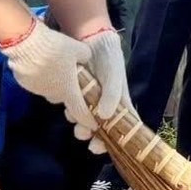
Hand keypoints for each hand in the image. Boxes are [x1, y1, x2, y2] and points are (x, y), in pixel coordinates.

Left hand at [71, 27, 128, 153]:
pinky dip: (70, 111)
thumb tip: (104, 116)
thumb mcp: (114, 75)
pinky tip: (66, 106)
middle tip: (84, 137)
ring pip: (86, 121)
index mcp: (121, 105)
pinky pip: (74, 109)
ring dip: (79, 124)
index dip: (117, 142)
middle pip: (102, 130)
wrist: (91, 41)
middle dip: (93, 137)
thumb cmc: (109, 59)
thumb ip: (112, 94)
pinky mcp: (78, 96)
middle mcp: (106, 107)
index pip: (124, 128)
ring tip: (73, 118)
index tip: (104, 148)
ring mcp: (91, 102)